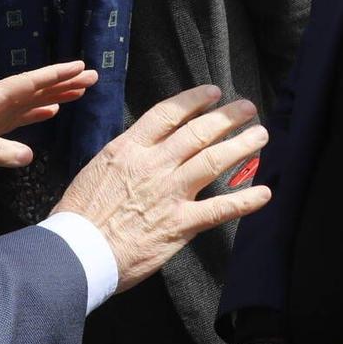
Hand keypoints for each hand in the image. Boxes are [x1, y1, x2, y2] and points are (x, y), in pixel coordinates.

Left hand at [0, 61, 95, 173]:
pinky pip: (18, 116)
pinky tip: (52, 111)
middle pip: (33, 88)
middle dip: (63, 81)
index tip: (78, 65)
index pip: (26, 84)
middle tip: (93, 75)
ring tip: (81, 90)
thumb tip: (28, 156)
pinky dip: (37, 112)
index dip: (54, 75)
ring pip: (28, 100)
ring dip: (54, 94)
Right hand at [53, 85, 270, 288]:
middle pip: (198, 132)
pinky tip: (264, 193)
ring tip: (260, 135)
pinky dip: (245, 201)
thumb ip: (125, 156)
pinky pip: (220, 209)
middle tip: (247, 108)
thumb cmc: (79, 214)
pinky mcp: (180, 224)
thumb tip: (142, 149)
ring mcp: (169, 193)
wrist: (78, 251)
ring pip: (214, 161)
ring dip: (242, 146)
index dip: (194, 100)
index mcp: (129, 148)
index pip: (168, 114)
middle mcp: (154, 165)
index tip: (213, 92)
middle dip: (227, 117)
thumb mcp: (97, 169)